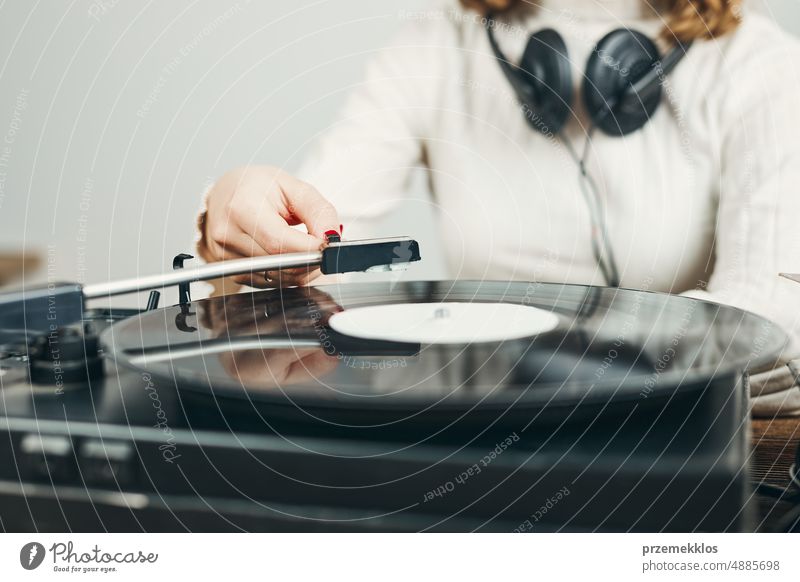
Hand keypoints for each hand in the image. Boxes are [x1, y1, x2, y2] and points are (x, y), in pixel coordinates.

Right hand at [201, 165, 339, 287]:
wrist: (227, 194)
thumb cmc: (259, 188)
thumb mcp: (294, 187)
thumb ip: (319, 211)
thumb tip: (331, 238)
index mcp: (242, 207)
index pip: (279, 242)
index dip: (310, 250)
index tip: (329, 247)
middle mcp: (228, 234)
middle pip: (280, 264)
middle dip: (310, 260)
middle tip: (320, 246)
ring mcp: (226, 256)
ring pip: (278, 278)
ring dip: (300, 269)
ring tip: (301, 246)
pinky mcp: (231, 272)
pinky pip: (269, 283)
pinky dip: (285, 273)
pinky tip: (285, 254)